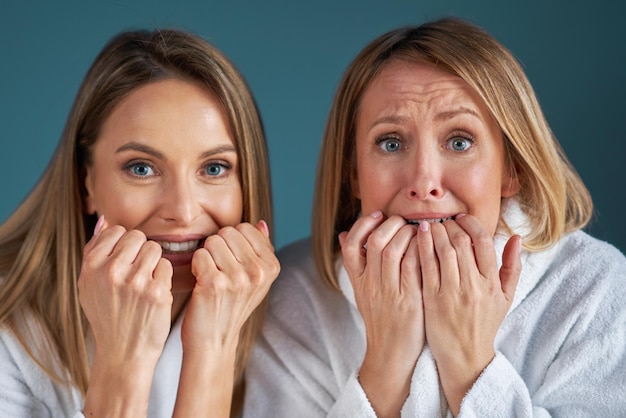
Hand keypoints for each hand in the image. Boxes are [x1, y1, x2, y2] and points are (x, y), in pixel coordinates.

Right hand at [79, 216, 172, 416]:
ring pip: (155, 248)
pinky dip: (163, 277)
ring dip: (153, 263)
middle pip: (138, 236)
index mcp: (92, 266)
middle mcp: (112, 271)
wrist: (123, 352)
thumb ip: (94, 251)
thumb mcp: (88, 285)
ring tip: (145, 282)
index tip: (124, 261)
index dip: (124, 244)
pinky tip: (154, 292)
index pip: (116, 230)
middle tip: (136, 273)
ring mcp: (135, 282)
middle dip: (140, 251)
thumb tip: (104, 219)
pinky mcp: (157, 292)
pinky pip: (166, 266)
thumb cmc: (108, 315)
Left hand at [182, 220, 279, 350]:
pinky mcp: (214, 284)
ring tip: (211, 276)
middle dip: (219, 247)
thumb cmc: (231, 306)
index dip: (232, 242)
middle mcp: (258, 272)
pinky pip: (199, 254)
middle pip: (228, 232)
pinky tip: (201, 282)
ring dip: (206, 256)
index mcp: (271, 267)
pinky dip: (195, 266)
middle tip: (220, 270)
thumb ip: (260, 249)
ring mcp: (237, 278)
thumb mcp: (255, 279)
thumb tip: (260, 223)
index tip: (232, 263)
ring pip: (212, 241)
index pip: (246, 228)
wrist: (214, 341)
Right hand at [339, 211, 423, 416]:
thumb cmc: (381, 319)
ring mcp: (389, 292)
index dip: (363, 224)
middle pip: (375, 242)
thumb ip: (356, 263)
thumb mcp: (362, 290)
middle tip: (403, 221)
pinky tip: (427, 246)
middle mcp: (370, 284)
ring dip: (407, 234)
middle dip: (390, 224)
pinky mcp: (408, 300)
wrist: (390, 354)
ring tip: (417, 230)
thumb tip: (341, 233)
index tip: (378, 214)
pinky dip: (419, 250)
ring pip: (393, 249)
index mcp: (358, 281)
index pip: (351, 244)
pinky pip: (412, 265)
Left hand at [417, 213, 520, 413]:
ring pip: (442, 251)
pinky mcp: (431, 299)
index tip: (461, 218)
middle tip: (443, 220)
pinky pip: (425, 266)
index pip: (483, 242)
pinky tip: (418, 238)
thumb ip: (512, 267)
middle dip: (450, 225)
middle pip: (461, 243)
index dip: (471, 224)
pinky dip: (421, 248)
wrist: (465, 356)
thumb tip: (517, 238)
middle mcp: (473, 287)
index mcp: (492, 284)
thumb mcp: (505, 298)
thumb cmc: (484, 324)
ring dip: (435, 233)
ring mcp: (451, 293)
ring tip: (430, 226)